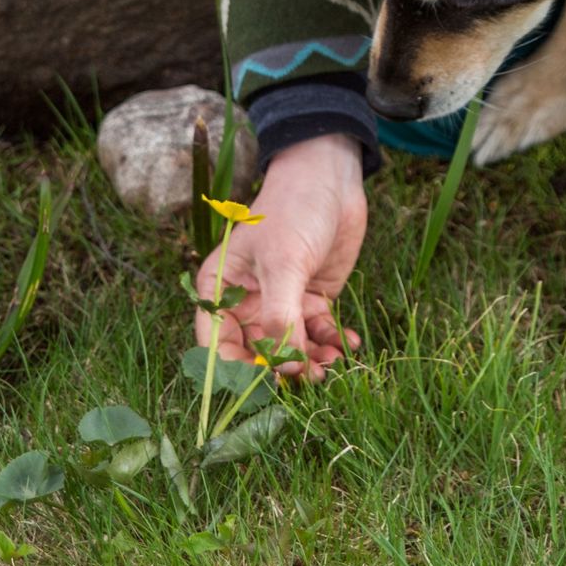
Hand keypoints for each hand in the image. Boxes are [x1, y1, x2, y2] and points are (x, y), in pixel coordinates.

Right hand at [195, 132, 366, 381]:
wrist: (332, 179)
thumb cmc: (294, 210)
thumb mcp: (283, 262)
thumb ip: (279, 315)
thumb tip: (282, 366)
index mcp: (220, 289)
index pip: (217, 345)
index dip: (237, 371)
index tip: (266, 386)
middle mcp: (246, 302)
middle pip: (256, 355)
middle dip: (282, 370)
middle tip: (311, 377)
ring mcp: (280, 303)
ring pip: (290, 351)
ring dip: (311, 363)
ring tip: (334, 363)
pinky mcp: (311, 302)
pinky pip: (317, 336)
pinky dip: (331, 345)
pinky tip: (348, 344)